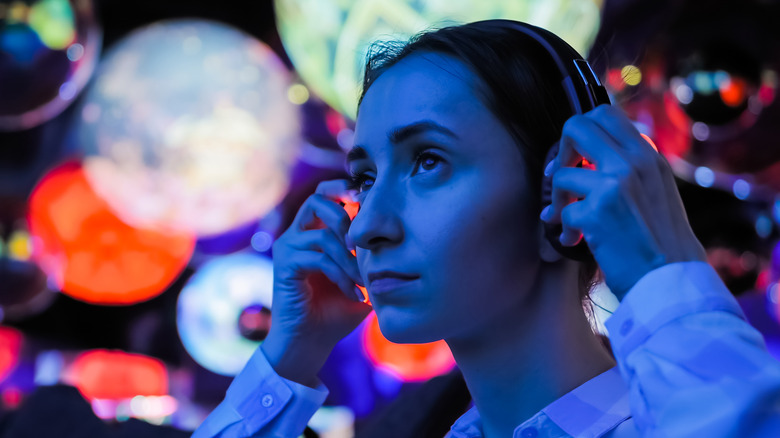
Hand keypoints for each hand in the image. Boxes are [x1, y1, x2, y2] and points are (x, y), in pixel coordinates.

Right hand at [261, 180, 370, 386]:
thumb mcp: (361, 279)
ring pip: (323, 234)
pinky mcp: (285, 266)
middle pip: (316, 200)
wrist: (310, 343)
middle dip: (345, 216)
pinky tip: (353, 293)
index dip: (344, 190)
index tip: (370, 202)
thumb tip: (401, 235)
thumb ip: (372, 256)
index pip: (325, 194)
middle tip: (363, 244)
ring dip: (350, 258)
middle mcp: (296, 235)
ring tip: (363, 281)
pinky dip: (341, 274)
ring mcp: (288, 249)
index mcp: (312, 232)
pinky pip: (318, 257)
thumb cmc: (337, 312)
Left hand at [541, 105, 705, 298]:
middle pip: (576, 125)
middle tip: (560, 177)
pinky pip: (562, 212)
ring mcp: (615, 184)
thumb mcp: (657, 192)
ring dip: (558, 200)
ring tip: (568, 221)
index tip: (575, 158)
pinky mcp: (597, 211)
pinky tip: (575, 241)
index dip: (581, 132)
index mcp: (648, 155)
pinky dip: (564, 230)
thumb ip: (631, 169)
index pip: (605, 114)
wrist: (672, 280)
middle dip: (560, 151)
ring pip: (562, 174)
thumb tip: (590, 157)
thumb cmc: (661, 243)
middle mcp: (633, 162)